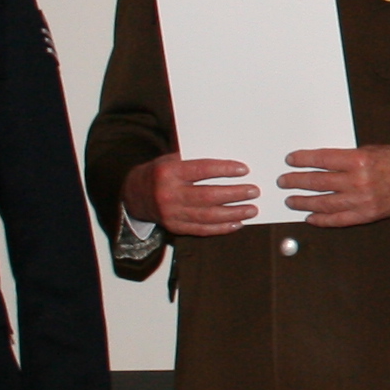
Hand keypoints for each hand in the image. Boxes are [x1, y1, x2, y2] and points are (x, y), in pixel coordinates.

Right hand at [126, 151, 255, 236]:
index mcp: (169, 172)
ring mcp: (172, 214)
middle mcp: (169, 194)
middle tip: (253, 191)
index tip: (243, 170)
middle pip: (208, 196)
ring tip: (251, 209)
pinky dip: (221, 228)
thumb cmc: (160, 173)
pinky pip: (202, 230)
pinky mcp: (175, 227)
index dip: (224, 170)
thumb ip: (194, 159)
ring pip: (208, 216)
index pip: (201, 170)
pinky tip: (237, 223)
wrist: (135, 194)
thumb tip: (228, 162)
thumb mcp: (172, 159)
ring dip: (233, 213)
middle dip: (234, 194)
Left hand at [280, 143, 389, 228]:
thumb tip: (325, 163)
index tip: (291, 160)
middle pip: (318, 182)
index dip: (303, 160)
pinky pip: (339, 220)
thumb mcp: (374, 150)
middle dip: (297, 181)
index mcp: (359, 160)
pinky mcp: (367, 215)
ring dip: (304, 202)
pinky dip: (322, 220)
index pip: (322, 159)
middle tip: (284, 181)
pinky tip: (311, 218)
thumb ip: (350, 157)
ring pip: (324, 203)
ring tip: (292, 201)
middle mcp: (358, 181)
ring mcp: (362, 200)